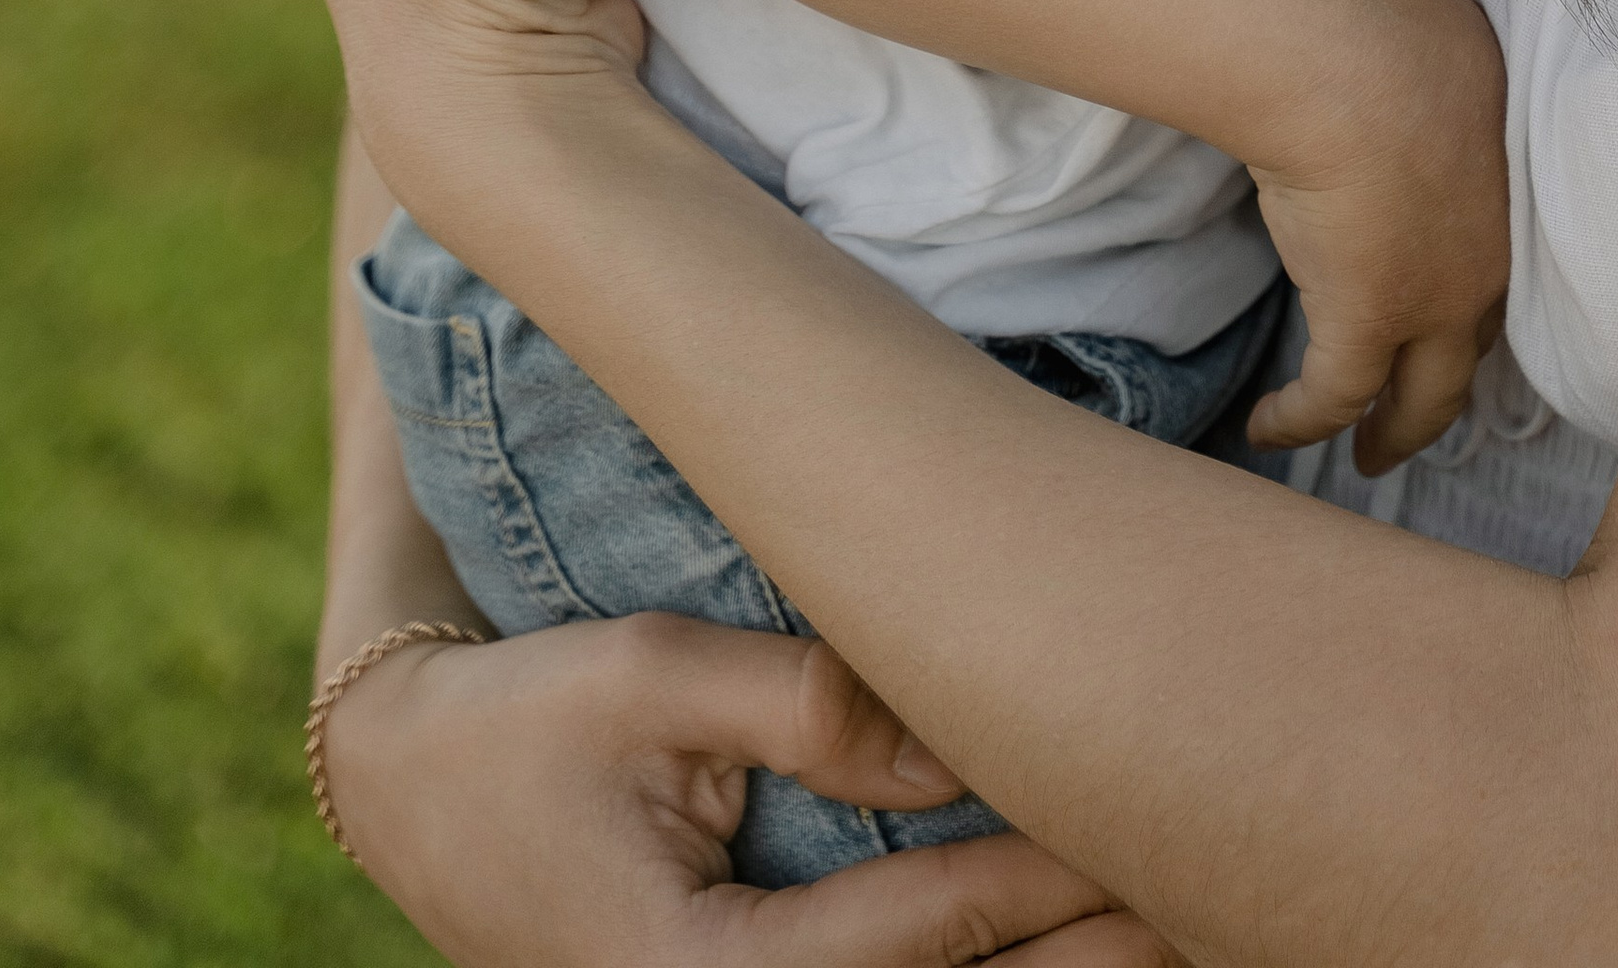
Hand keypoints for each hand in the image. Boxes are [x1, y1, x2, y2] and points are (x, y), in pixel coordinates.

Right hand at [325, 611, 1180, 962]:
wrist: (410, 790)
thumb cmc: (525, 721)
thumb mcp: (648, 677)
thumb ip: (804, 705)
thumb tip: (956, 728)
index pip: (905, 941)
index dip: (1029, 886)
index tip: (1137, 834)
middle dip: (1073, 956)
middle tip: (1207, 899)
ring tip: (1175, 923)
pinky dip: (968, 964)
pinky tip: (1061, 937)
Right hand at [1242, 0, 1509, 474]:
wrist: (1356, 57)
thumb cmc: (1390, 23)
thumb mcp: (1433, 45)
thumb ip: (1425, 76)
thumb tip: (1388, 54)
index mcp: (1514, 186)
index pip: (1503, 260)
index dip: (1475, 294)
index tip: (1448, 310)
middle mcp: (1490, 256)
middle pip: (1478, 346)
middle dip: (1449, 386)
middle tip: (1419, 417)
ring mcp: (1436, 299)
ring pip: (1425, 395)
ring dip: (1394, 429)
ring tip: (1365, 455)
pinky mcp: (1369, 323)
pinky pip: (1336, 397)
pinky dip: (1303, 420)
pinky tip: (1269, 429)